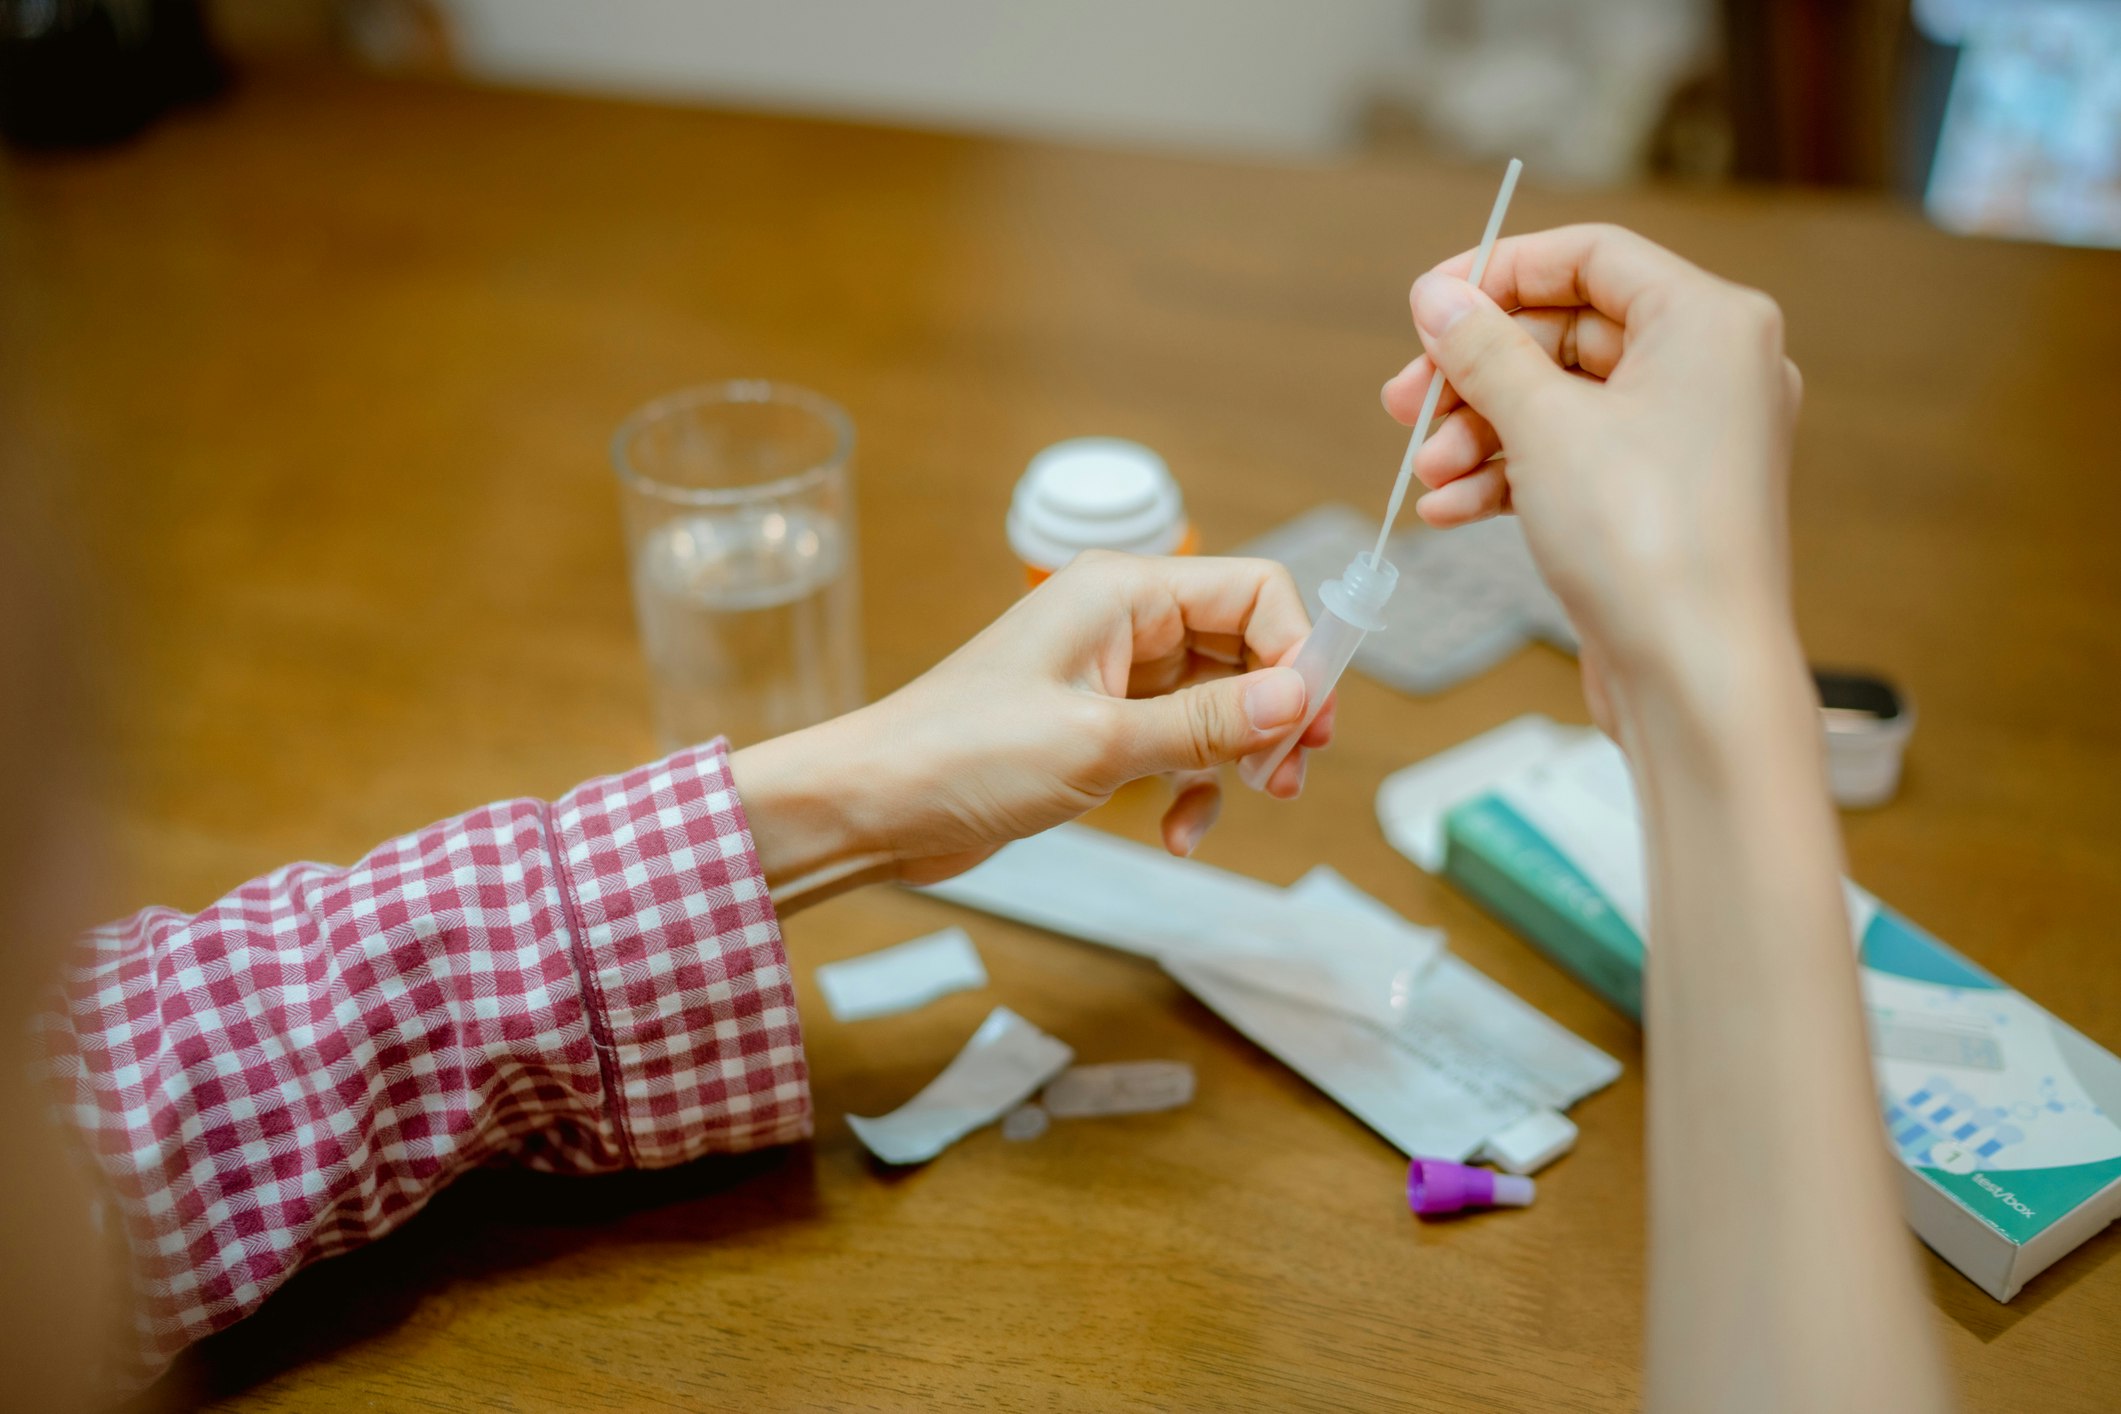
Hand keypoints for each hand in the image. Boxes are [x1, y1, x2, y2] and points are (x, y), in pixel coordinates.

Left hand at [731, 551, 1331, 895]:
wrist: (873, 806)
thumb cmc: (961, 755)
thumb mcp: (1100, 743)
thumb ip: (1208, 722)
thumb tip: (1302, 698)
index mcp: (1122, 593)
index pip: (1255, 591)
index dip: (1300, 651)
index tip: (1312, 725)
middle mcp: (1121, 622)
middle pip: (1246, 647)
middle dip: (1276, 712)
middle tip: (1284, 777)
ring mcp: (1110, 676)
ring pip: (1218, 703)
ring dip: (1238, 757)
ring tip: (1244, 803)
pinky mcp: (1096, 727)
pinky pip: (1176, 745)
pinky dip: (1191, 786)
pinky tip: (1179, 833)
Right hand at [1379, 224, 1804, 733]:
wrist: (1696, 677)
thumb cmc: (1649, 543)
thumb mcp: (1543, 426)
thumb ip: (1484, 350)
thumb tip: (1439, 298)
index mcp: (1709, 322)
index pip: (1591, 256)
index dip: (1498, 273)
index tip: (1426, 305)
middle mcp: (1712, 369)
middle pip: (1567, 334)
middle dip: (1476, 373)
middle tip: (1404, 403)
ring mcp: (1690, 439)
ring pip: (1563, 404)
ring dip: (1481, 433)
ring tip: (1425, 470)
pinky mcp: (1662, 499)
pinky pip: (1575, 460)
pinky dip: (1511, 476)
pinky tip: (1452, 508)